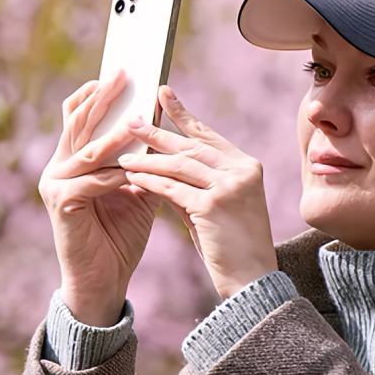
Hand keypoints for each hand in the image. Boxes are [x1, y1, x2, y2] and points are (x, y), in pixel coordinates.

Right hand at [39, 69, 161, 326]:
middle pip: (79, 122)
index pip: (78, 115)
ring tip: (136, 119)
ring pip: (87, 149)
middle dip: (103, 98)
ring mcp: (55, 184)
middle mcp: (57, 167)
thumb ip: (142, 160)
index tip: (122, 71)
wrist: (103, 280)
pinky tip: (135, 168)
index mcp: (72, 160)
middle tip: (124, 74)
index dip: (96, 92)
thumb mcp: (136, 190)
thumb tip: (165, 127)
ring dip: (114, 134)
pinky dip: (116, 173)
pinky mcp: (61, 204)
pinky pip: (93, 181)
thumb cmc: (119, 236)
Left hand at [118, 86, 277, 299]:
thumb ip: (195, 183)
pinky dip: (149, 181)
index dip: (182, 114)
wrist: (252, 280)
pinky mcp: (213, 205)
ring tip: (122, 155)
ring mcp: (230, 186)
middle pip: (190, 146)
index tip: (162, 93)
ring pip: (179, 164)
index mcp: (247, 166)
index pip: (207, 135)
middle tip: (130, 121)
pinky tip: (131, 177)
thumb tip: (161, 164)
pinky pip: (172, 188)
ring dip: (147, 159)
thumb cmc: (234, 246)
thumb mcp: (218, 206)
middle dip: (157, 133)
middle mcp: (242, 171)